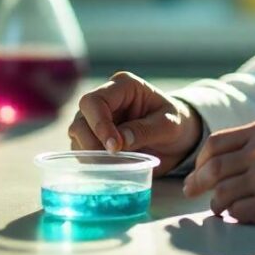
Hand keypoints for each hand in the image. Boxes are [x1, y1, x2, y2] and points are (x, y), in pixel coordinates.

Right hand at [68, 71, 202, 175]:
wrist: (177, 137)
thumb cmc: (175, 123)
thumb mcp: (169, 125)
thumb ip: (146, 130)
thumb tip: (121, 142)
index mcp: (123, 86)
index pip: (96, 101)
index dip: (99, 124)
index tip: (114, 148)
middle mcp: (105, 98)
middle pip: (81, 117)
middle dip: (91, 141)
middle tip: (111, 160)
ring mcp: (97, 118)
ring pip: (77, 134)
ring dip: (89, 153)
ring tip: (112, 166)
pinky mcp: (94, 137)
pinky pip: (82, 149)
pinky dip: (91, 161)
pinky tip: (108, 169)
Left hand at [181, 119, 254, 226]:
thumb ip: (252, 144)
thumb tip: (213, 162)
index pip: (215, 144)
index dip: (200, 162)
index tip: (196, 173)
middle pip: (213, 169)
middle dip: (196, 184)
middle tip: (190, 192)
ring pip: (222, 194)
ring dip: (217, 205)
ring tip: (221, 208)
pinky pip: (238, 213)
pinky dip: (236, 217)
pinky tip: (243, 215)